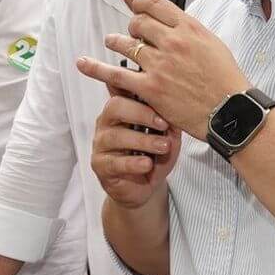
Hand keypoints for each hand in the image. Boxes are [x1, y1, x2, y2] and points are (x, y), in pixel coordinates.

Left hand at [75, 0, 249, 140]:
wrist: (230, 111)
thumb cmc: (226, 81)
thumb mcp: (213, 44)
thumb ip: (191, 32)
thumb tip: (174, 24)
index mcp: (189, 28)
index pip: (155, 3)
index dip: (142, 3)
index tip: (138, 7)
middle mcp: (172, 42)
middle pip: (138, 22)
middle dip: (132, 25)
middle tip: (133, 33)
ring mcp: (159, 65)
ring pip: (125, 44)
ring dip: (116, 41)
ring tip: (112, 42)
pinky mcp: (150, 88)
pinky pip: (116, 75)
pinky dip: (97, 69)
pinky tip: (83, 64)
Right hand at [89, 93, 178, 210]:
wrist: (145, 187)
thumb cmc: (154, 156)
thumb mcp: (168, 136)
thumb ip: (169, 122)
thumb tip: (175, 108)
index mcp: (121, 109)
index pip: (122, 89)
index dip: (136, 87)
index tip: (159, 94)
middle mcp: (107, 123)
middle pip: (115, 107)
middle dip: (142, 113)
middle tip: (163, 124)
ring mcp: (100, 144)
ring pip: (116, 136)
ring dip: (143, 141)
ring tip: (162, 147)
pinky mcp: (99, 165)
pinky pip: (114, 162)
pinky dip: (133, 163)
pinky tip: (147, 164)